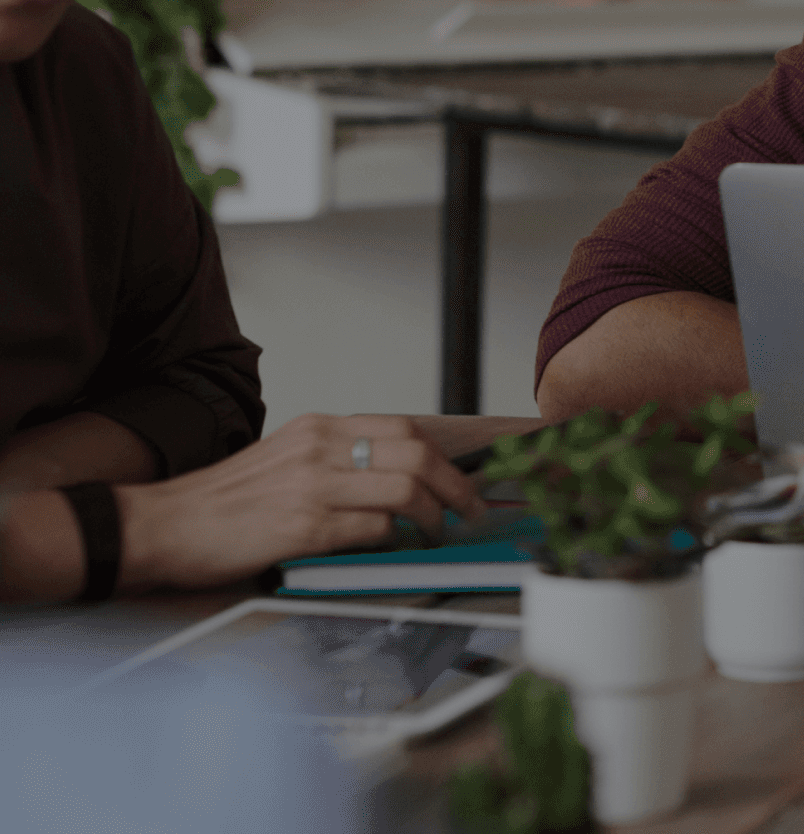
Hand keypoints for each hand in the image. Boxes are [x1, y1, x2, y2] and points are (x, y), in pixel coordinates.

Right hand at [115, 414, 484, 591]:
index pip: (404, 428)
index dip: (444, 456)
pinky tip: (394, 548)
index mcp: (318, 428)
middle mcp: (320, 448)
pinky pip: (373, 529)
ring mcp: (314, 486)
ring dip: (433, 517)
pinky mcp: (304, 527)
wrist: (162, 525)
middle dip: (456, 487)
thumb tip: (393, 479)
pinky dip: (394, 540)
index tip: (461, 478)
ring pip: (405, 490)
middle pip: (418, 455)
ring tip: (436, 533)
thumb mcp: (285, 458)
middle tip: (467, 510)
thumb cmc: (221, 502)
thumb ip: (335, 460)